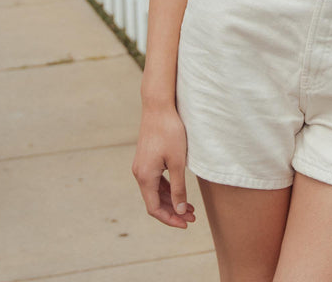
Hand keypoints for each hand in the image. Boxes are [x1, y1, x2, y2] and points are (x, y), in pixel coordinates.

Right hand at [132, 104, 195, 227]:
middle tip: (192, 217)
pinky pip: (155, 180)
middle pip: (155, 202)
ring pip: (155, 192)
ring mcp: (141, 166)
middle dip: (173, 211)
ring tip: (190, 207)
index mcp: (145, 176)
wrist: (158, 106)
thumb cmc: (169, 132)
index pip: (155, 208)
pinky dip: (167, 189)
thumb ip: (178, 188)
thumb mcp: (178, 162)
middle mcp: (139, 173)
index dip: (170, 219)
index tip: (186, 224)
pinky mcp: (146, 159)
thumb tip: (181, 210)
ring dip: (171, 200)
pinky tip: (179, 191)